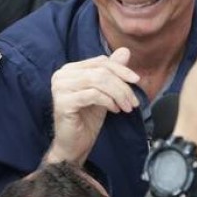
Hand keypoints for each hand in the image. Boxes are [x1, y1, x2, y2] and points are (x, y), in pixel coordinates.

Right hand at [45, 49, 139, 164]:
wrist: (74, 145)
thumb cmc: (87, 119)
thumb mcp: (105, 93)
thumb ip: (112, 72)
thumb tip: (125, 51)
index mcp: (70, 69)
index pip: (100, 61)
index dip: (121, 69)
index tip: (136, 80)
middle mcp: (62, 75)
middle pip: (100, 71)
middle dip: (122, 85)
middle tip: (134, 101)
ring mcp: (60, 87)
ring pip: (98, 81)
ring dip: (118, 94)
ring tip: (126, 107)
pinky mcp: (62, 102)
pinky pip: (92, 95)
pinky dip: (108, 101)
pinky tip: (114, 110)